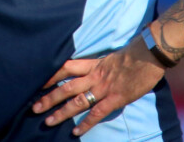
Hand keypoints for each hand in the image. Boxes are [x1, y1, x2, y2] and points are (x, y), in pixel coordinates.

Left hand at [31, 36, 165, 136]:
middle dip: (50, 97)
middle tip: (34, 107)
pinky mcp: (116, 98)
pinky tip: (76, 131)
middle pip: (67, 87)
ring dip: (62, 112)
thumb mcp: (112, 57)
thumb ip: (101, 66)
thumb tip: (95, 70)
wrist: (150, 53)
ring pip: (78, 101)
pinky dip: (86, 123)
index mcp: (94, 64)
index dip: (52, 75)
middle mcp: (95, 76)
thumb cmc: (135, 53)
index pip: (67, 67)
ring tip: (48, 121)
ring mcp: (104, 87)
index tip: (37, 82)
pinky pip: (97, 112)